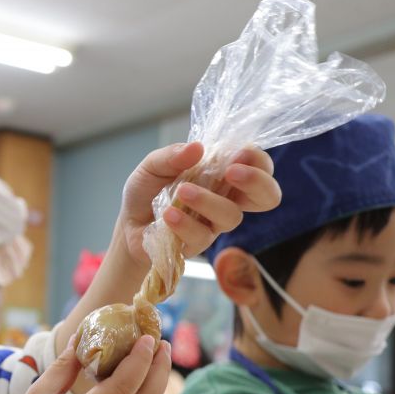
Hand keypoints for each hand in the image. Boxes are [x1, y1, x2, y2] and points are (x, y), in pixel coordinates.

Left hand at [118, 142, 279, 264]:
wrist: (127, 223)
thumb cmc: (147, 192)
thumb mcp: (152, 166)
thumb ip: (172, 156)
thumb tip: (197, 147)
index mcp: (224, 175)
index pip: (260, 166)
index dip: (258, 160)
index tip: (239, 153)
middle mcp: (227, 199)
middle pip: (267, 196)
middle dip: (257, 182)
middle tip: (231, 172)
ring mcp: (214, 224)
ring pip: (232, 216)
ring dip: (208, 201)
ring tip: (182, 192)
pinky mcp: (197, 245)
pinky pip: (201, 236)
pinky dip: (184, 223)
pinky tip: (167, 215)